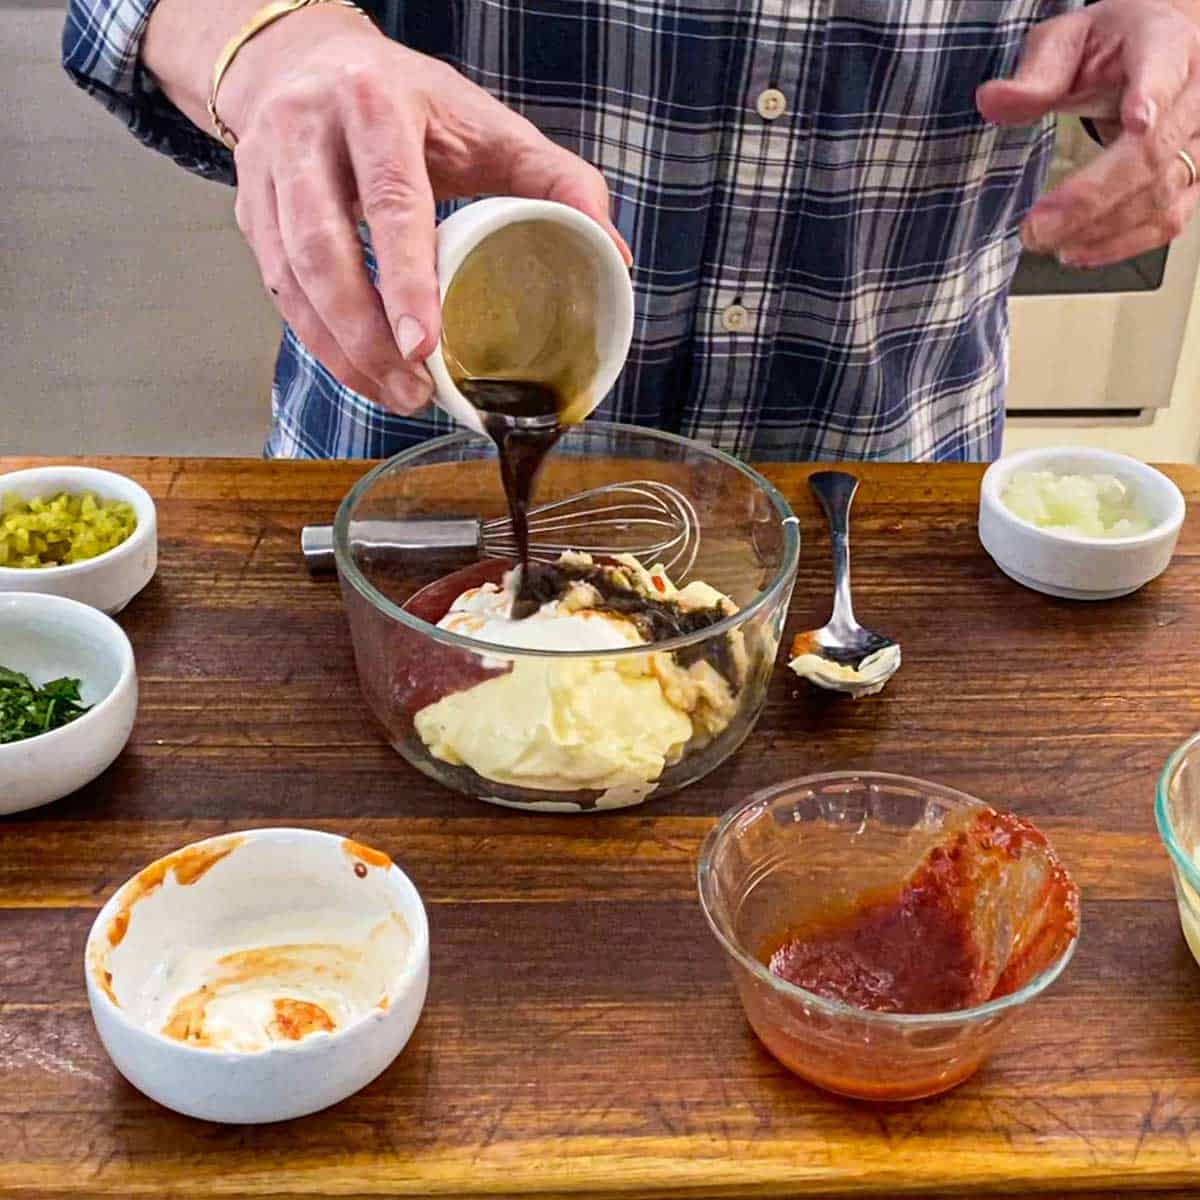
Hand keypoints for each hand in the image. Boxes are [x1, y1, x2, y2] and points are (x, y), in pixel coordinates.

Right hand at [218, 5, 629, 412]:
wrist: (307, 59)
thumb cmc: (411, 102)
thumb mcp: (486, 123)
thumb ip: (556, 179)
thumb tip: (613, 252)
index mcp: (374, 102)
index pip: (389, 201)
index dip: (403, 279)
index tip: (424, 345)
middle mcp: (305, 131)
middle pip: (322, 250)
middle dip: (365, 335)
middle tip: (413, 389)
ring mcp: (266, 172)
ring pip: (290, 279)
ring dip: (340, 350)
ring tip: (394, 393)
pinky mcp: (249, 210)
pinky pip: (278, 289)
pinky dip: (318, 339)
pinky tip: (358, 369)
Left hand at [977, 0, 1199, 267]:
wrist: (1159, 49)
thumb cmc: (1114, 43)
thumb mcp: (1069, 40)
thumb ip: (1036, 72)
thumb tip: (993, 100)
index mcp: (1167, 43)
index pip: (1165, 68)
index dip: (1152, 96)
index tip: (1135, 122)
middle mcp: (1195, 92)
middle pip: (1153, 152)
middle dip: (1090, 197)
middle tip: (1037, 227)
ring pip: (1163, 193)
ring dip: (1100, 229)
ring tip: (1048, 243)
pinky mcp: (1195, 175)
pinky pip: (1169, 219)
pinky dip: (1121, 244)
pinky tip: (1079, 251)